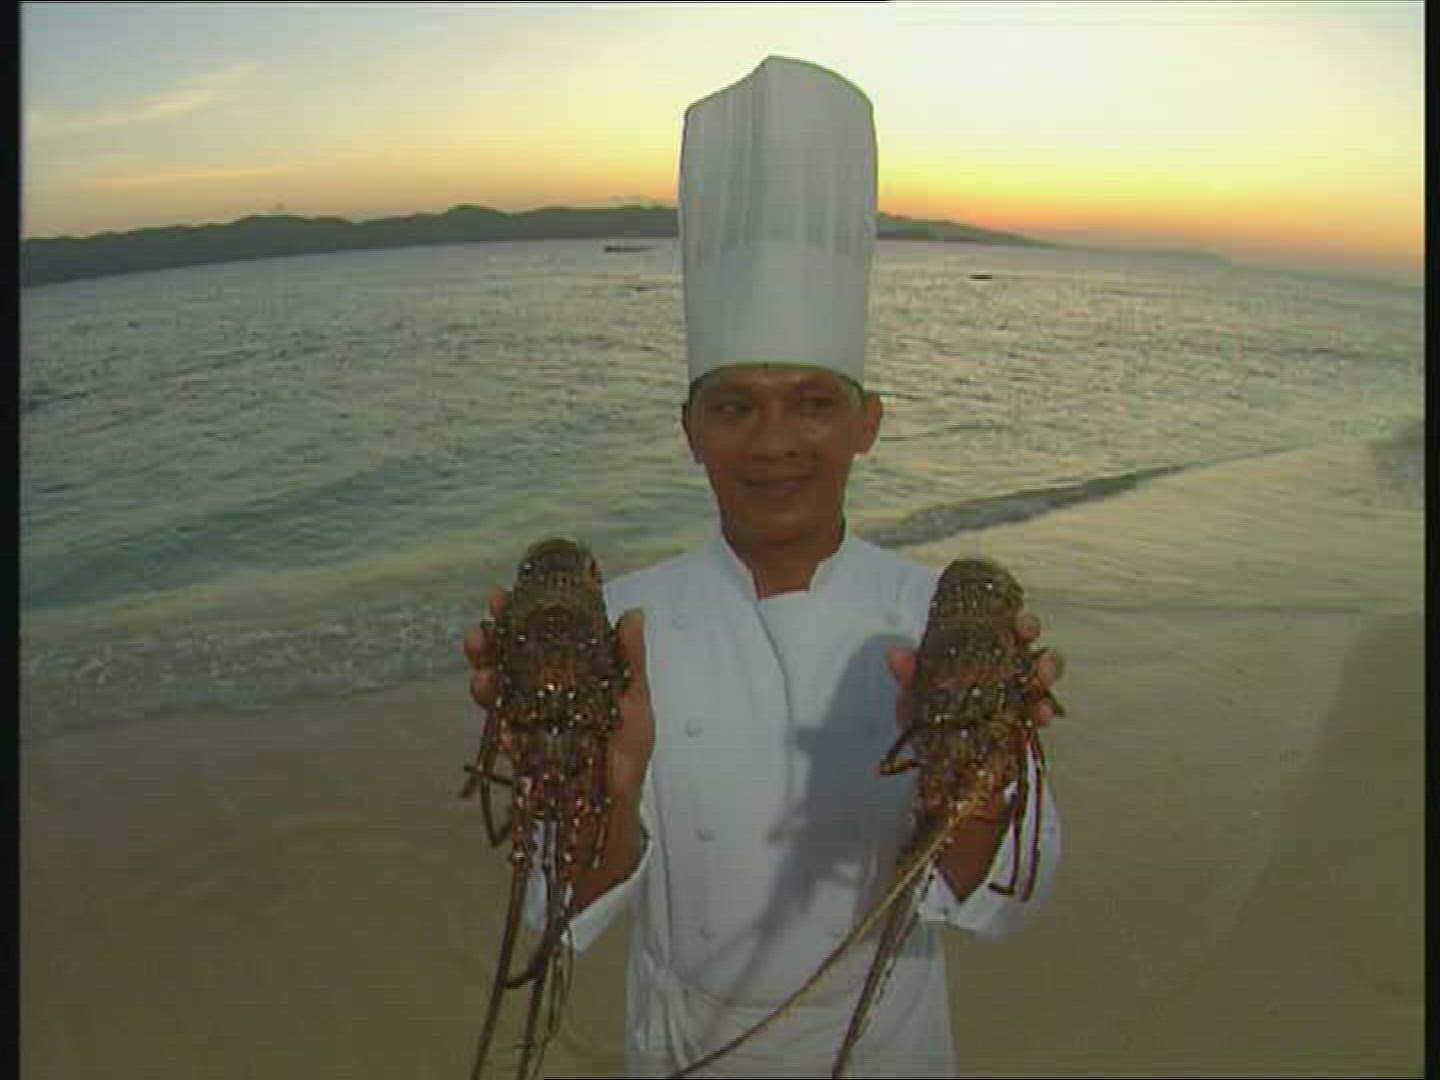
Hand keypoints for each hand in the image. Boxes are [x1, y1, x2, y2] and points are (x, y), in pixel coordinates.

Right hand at [461, 591, 653, 805]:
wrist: (613, 809)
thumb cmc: (627, 754)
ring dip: (484, 673)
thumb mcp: (635, 703)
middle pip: (511, 657)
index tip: (503, 595)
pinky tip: (492, 701)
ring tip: (481, 668)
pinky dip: (495, 712)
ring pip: (499, 686)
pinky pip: (501, 725)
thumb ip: (630, 661)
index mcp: (573, 672)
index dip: (522, 613)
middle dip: (491, 640)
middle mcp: (546, 689)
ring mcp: (530, 716)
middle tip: (481, 629)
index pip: (543, 635)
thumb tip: (632, 613)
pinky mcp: (520, 746)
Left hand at [883, 609, 1065, 736]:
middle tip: (1028, 635)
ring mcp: (1016, 699)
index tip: (1017, 618)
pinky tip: (1042, 713)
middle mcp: (1001, 672)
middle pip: (1025, 646)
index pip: (997, 629)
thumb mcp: (915, 700)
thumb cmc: (930, 724)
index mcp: (977, 657)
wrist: (939, 772)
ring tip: (1041, 674)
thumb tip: (895, 655)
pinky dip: (1043, 712)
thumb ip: (909, 678)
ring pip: (1040, 677)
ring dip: (1045, 671)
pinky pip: (1039, 715)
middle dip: (1030, 637)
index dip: (1011, 621)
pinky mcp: (1023, 727)